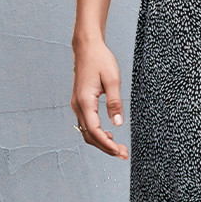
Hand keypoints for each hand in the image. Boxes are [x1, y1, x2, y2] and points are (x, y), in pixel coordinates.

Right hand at [71, 38, 128, 159]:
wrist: (87, 48)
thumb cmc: (100, 60)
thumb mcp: (112, 80)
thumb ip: (115, 103)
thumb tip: (117, 124)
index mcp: (85, 102)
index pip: (94, 131)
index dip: (107, 145)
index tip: (120, 152)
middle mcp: (78, 106)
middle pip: (89, 136)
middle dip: (105, 147)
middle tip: (123, 154)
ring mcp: (77, 105)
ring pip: (86, 131)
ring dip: (101, 142)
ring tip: (118, 147)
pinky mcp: (80, 103)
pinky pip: (86, 123)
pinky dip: (97, 133)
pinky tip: (109, 134)